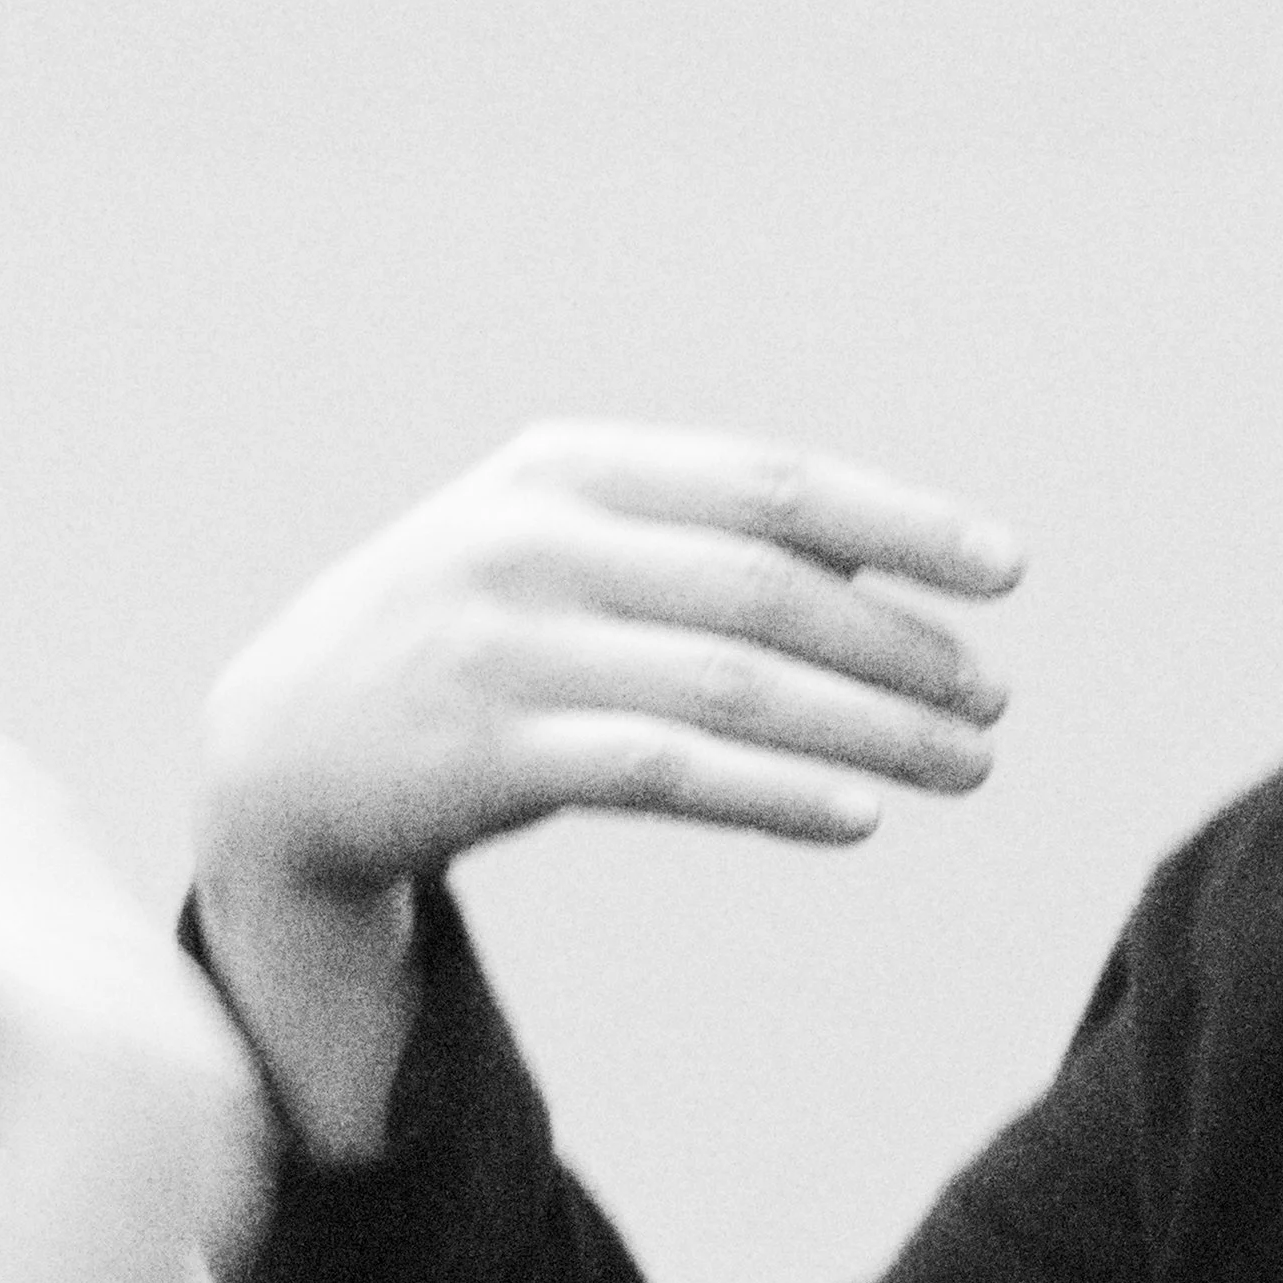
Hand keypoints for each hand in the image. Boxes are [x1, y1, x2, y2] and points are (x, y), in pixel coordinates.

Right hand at [198, 421, 1022, 899]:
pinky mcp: (489, 757)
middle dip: (901, 647)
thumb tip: (867, 562)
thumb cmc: (447, 647)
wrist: (275, 751)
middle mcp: (535, 543)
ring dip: (869, 728)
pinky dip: (776, 791)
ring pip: (734, 683)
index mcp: (562, 468)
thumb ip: (672, 537)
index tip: (1007, 574)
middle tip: (993, 702)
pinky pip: (668, 772)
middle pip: (768, 587)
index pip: (769, 484)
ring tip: (963, 769)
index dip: (900, 524)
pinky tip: (857, 814)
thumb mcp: (540, 548)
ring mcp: (506, 649)